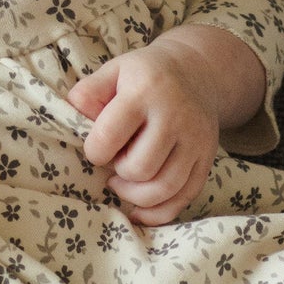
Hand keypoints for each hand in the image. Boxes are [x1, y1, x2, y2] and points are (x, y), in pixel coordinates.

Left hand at [66, 37, 227, 226]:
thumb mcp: (114, 70)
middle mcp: (175, 116)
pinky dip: (158, 212)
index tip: (96, 147)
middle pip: (139, 168)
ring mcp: (196, 140)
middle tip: (117, 158)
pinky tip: (139, 208)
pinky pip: (184, 198)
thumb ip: (88, 92)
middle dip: (119, 172)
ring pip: (163, 189)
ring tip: (125, 181)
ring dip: (135, 194)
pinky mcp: (207, 158)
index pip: (108, 137)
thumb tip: (75, 118)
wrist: (197, 71)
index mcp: (145, 91)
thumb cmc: (145, 75)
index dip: (94, 151)